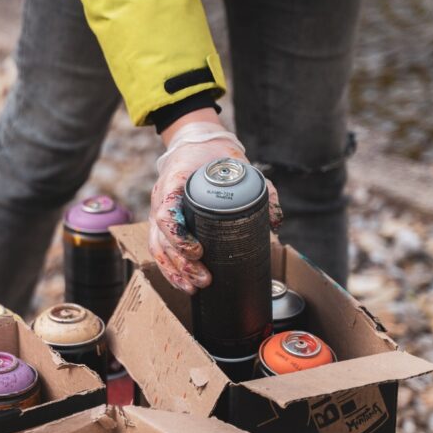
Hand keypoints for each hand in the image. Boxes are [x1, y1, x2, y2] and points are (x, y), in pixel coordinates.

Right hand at [149, 119, 281, 294]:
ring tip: (193, 289)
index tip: (199, 251)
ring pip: (157, 248)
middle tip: (205, 279)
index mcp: (174, 182)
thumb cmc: (215, 156)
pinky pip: (160, 249)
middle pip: (161, 239)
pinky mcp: (161, 223)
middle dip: (182, 264)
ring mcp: (158, 211)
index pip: (166, 213)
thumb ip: (262, 189)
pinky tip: (183, 283)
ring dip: (173, 272)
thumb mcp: (239, 165)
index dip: (179, 237)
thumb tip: (275, 222)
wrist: (196, 143)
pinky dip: (170, 268)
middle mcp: (160, 199)